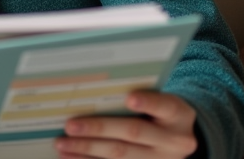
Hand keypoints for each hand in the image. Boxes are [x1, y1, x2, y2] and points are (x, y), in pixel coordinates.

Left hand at [55, 91, 196, 157]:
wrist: (180, 136)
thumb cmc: (160, 111)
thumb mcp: (160, 100)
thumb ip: (138, 97)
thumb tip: (94, 92)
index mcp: (178, 115)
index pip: (164, 106)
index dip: (148, 103)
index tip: (130, 98)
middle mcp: (173, 141)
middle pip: (133, 133)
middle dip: (99, 129)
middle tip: (70, 126)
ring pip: (121, 156)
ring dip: (88, 150)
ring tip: (63, 144)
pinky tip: (71, 158)